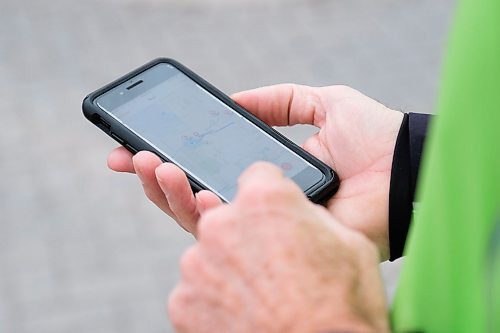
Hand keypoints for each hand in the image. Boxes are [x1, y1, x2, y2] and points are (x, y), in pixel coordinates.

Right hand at [108, 84, 402, 257]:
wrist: (404, 168)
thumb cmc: (372, 135)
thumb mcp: (319, 103)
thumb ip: (276, 101)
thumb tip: (233, 99)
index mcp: (263, 172)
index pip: (206, 170)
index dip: (171, 159)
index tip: (137, 144)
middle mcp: (259, 203)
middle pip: (196, 198)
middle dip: (159, 179)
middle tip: (135, 157)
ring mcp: (267, 228)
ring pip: (205, 221)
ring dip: (173, 195)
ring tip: (156, 168)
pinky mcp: (281, 247)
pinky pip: (236, 240)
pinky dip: (208, 219)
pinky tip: (194, 194)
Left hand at [168, 163, 389, 332]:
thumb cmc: (342, 308)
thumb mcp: (349, 243)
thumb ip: (311, 215)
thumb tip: (297, 213)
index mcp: (265, 200)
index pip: (257, 176)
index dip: (271, 196)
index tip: (275, 214)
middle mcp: (223, 224)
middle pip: (229, 216)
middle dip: (247, 232)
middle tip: (271, 263)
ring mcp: (197, 263)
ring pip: (210, 254)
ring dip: (229, 267)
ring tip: (260, 294)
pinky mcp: (182, 301)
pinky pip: (197, 289)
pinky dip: (214, 298)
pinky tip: (244, 311)